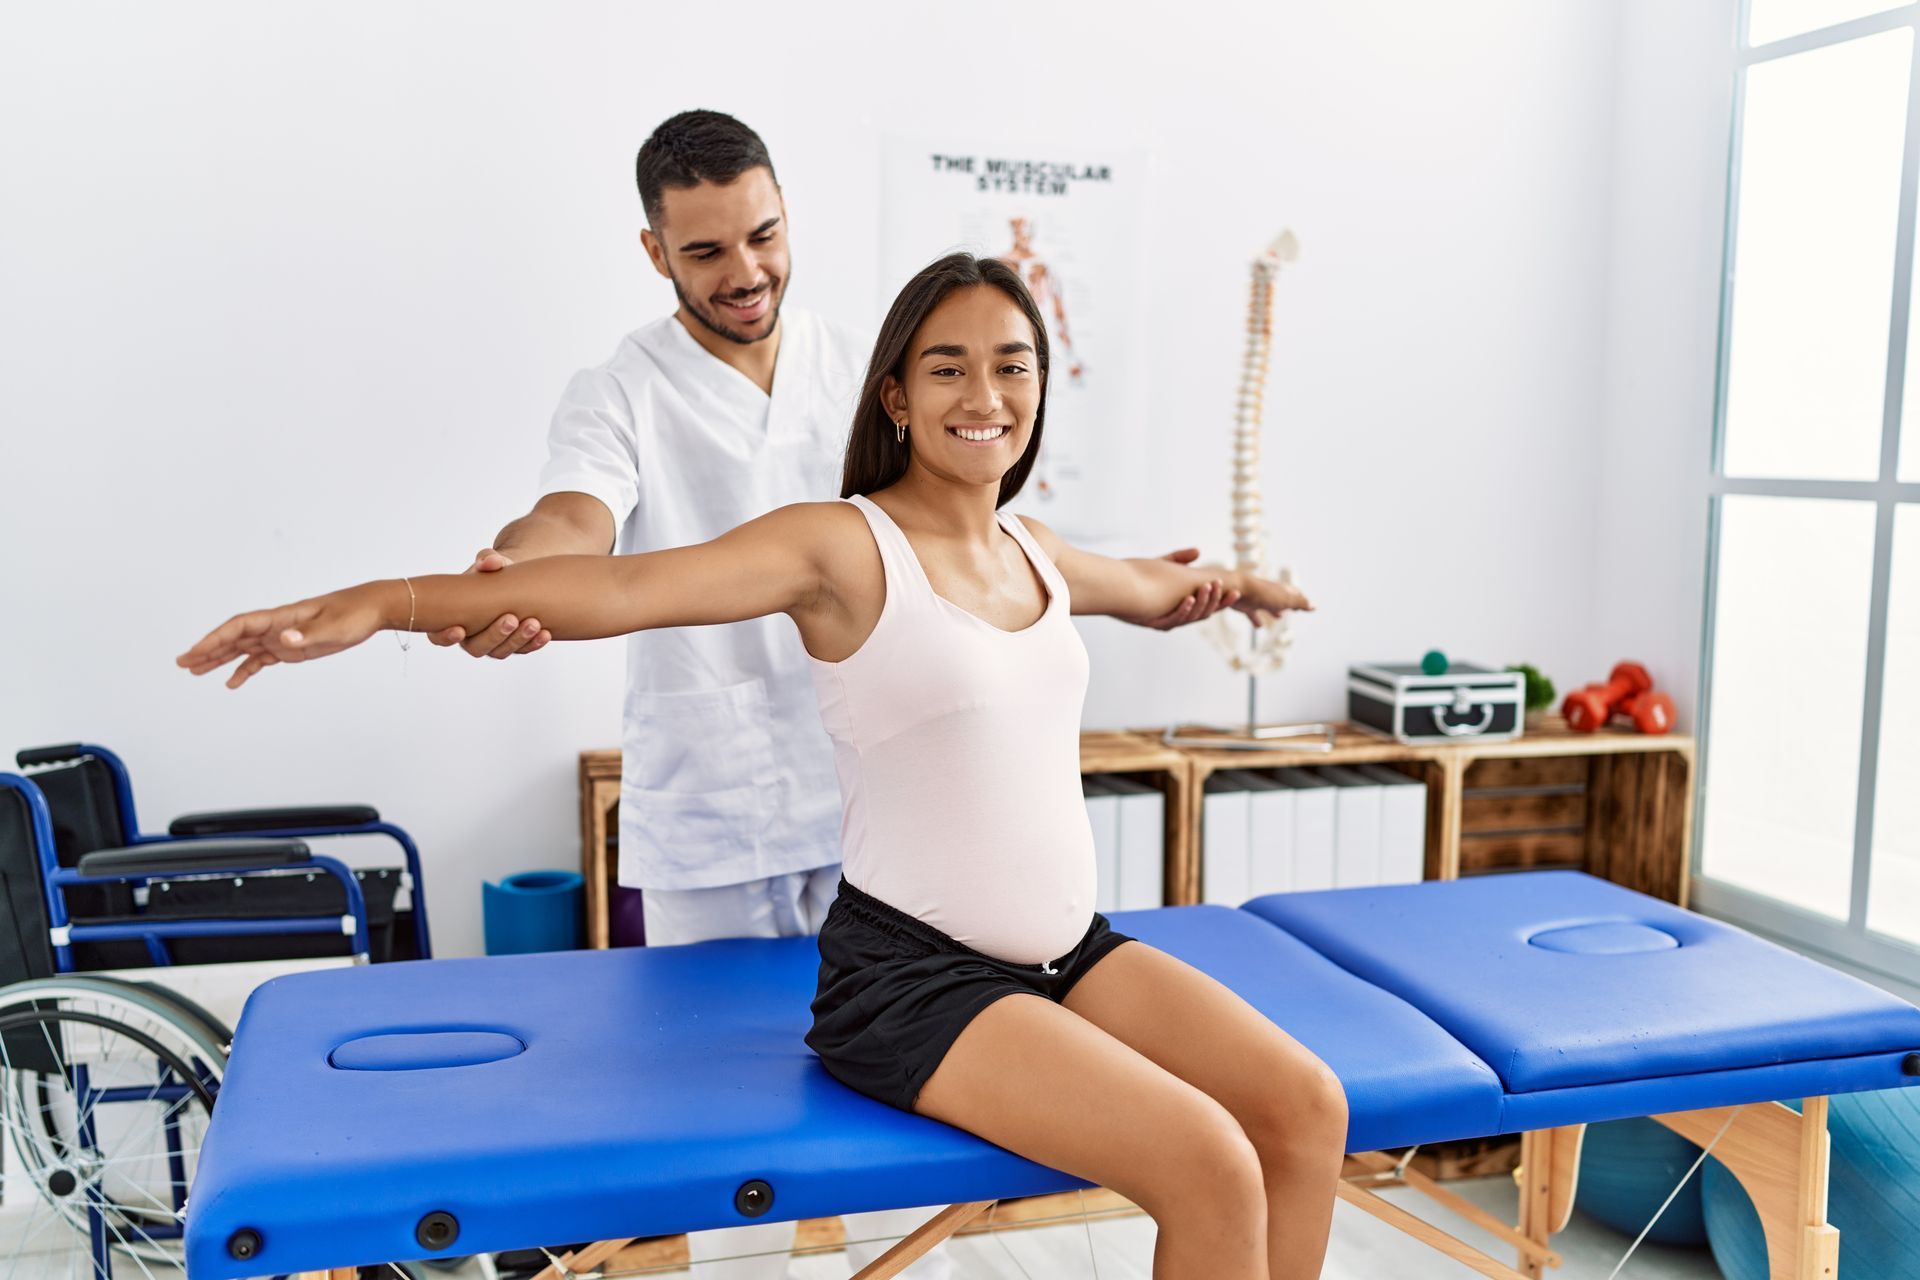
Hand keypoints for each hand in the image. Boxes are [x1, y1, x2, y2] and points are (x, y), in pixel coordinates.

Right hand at [177, 584, 390, 688]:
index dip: (215, 638)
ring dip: (219, 658)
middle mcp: (277, 625)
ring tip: (195, 671)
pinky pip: (261, 658)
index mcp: (282, 617)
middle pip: (234, 637)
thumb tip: (283, 639)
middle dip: (207, 649)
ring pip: (243, 648)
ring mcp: (283, 635)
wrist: (372, 608)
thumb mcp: (335, 628)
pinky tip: (232, 681)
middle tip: (182, 663)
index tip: (195, 652)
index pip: (239, 626)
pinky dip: (245, 669)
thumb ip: (308, 635)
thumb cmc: (354, 614)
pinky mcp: (293, 647)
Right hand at [427, 549, 549, 658]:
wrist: (514, 577)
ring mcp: (491, 644)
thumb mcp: (487, 563)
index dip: (446, 636)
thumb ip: (486, 560)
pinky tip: (546, 633)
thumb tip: (492, 561)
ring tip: (534, 623)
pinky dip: (534, 643)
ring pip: (500, 652)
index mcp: (450, 619)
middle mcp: (469, 637)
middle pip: (476, 648)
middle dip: (494, 635)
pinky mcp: (512, 646)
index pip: (438, 636)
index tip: (460, 629)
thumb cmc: (491, 571)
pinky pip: (522, 650)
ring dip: (518, 640)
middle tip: (510, 619)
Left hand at [1135, 548, 1240, 630]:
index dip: (1223, 601)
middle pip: (1204, 613)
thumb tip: (1198, 551)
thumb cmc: (1138, 579)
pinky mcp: (1154, 623)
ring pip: (1191, 617)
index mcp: (1182, 607)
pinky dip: (1182, 610)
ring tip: (1207, 586)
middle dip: (1216, 600)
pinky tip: (1188, 599)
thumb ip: (1179, 559)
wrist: (1114, 591)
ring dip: (1201, 602)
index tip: (1237, 591)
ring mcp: (1166, 621)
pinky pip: (1172, 620)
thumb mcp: (1162, 567)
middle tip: (1224, 586)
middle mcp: (1177, 617)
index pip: (1209, 606)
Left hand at [1232, 572, 1313, 628]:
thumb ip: (1298, 603)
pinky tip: (1259, 627)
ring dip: (1274, 610)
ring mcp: (1256, 599)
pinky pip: (1252, 613)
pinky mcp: (1244, 605)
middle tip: (1296, 609)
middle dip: (1289, 603)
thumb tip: (1314, 606)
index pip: (1294, 594)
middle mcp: (1269, 593)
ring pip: (1268, 605)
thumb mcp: (1284, 599)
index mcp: (1280, 590)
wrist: (1234, 588)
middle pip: (1282, 598)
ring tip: (1280, 616)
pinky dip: (1257, 620)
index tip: (1310, 606)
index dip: (1302, 600)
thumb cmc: (1261, 594)